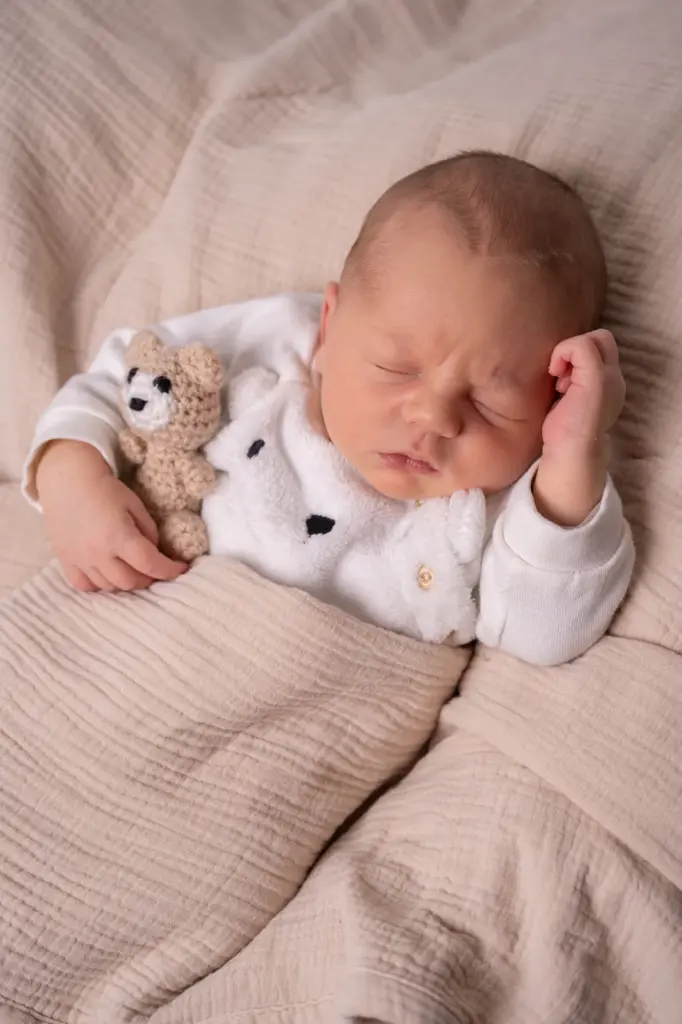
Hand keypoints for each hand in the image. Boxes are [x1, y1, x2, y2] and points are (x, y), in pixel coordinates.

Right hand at [36, 440, 186, 591]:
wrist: (67, 480)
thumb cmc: (105, 488)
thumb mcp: (135, 505)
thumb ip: (149, 532)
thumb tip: (154, 552)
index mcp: (119, 537)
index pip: (150, 565)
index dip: (169, 570)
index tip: (180, 568)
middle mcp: (99, 553)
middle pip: (130, 582)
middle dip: (147, 578)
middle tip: (153, 568)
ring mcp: (80, 559)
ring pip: (108, 587)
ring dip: (125, 582)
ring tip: (132, 570)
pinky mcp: (66, 560)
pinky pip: (84, 585)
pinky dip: (99, 585)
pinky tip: (106, 575)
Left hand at [542, 330, 625, 455]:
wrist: (572, 454)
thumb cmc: (564, 432)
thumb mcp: (570, 399)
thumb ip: (572, 380)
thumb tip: (558, 365)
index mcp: (609, 383)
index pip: (600, 348)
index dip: (578, 354)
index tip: (561, 378)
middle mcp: (615, 378)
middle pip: (602, 338)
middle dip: (577, 349)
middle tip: (561, 375)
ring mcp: (609, 378)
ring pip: (594, 338)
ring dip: (569, 354)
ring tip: (561, 382)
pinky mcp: (597, 379)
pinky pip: (581, 345)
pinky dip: (562, 353)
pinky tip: (556, 377)